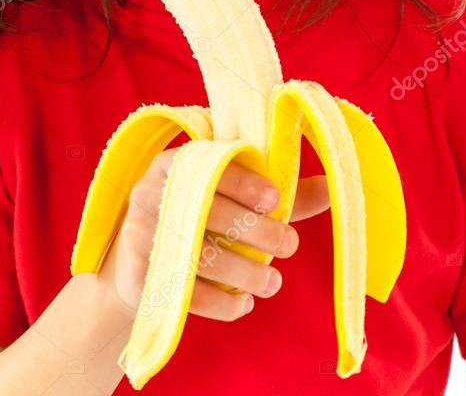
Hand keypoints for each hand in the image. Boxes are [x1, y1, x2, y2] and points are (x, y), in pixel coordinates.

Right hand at [98, 147, 329, 321]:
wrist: (133, 260)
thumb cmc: (195, 218)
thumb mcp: (227, 198)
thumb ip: (277, 195)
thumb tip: (332, 189)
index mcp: (173, 162)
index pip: (211, 166)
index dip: (244, 183)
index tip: (274, 200)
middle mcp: (151, 193)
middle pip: (211, 212)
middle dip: (257, 232)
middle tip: (289, 245)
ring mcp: (140, 233)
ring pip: (205, 257)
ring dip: (247, 274)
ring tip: (272, 283)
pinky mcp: (139, 274)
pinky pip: (189, 294)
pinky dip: (223, 303)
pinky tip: (244, 303)